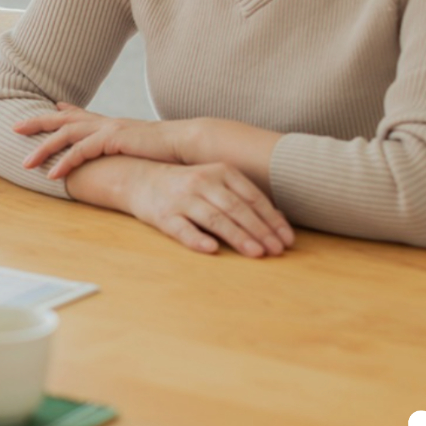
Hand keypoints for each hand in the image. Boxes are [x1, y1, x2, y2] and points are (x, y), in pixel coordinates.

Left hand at [17, 103, 193, 178]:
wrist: (188, 144)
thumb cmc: (168, 150)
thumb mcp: (142, 147)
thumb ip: (129, 150)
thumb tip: (128, 155)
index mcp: (112, 124)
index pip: (82, 114)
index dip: (64, 110)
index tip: (49, 106)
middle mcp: (106, 123)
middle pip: (64, 118)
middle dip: (38, 122)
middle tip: (14, 127)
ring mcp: (108, 129)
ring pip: (66, 134)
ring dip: (44, 148)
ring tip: (25, 162)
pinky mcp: (113, 140)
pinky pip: (81, 151)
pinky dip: (65, 162)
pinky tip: (52, 174)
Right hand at [113, 159, 293, 257]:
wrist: (139, 179)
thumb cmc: (187, 185)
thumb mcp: (216, 184)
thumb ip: (244, 198)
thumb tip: (278, 220)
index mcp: (220, 171)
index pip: (252, 197)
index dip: (271, 219)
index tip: (286, 239)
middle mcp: (202, 182)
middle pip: (236, 208)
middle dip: (260, 231)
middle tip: (277, 251)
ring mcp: (182, 198)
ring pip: (214, 218)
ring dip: (237, 237)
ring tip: (256, 253)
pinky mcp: (163, 215)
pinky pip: (182, 229)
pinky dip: (197, 239)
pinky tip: (211, 249)